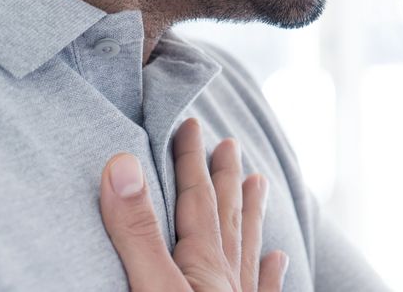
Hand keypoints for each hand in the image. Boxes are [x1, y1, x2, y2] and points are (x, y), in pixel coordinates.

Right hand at [99, 117, 288, 290]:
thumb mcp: (150, 287)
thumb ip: (137, 231)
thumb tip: (124, 164)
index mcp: (203, 264)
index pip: (197, 199)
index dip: (190, 161)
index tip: (190, 126)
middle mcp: (227, 281)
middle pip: (225, 217)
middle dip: (224, 177)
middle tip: (231, 145)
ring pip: (245, 248)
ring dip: (248, 213)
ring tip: (258, 184)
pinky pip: (261, 291)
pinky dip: (269, 273)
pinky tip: (278, 258)